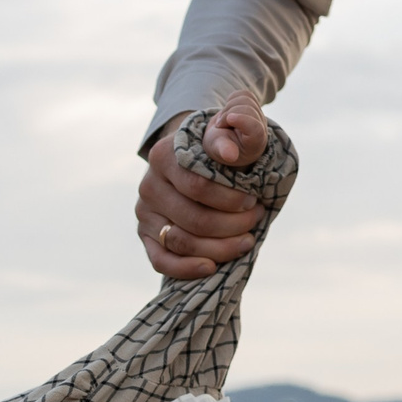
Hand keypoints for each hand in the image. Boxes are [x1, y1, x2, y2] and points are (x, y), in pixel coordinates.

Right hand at [136, 93, 267, 279]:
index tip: (255, 200)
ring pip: (181, 242)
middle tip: (256, 219)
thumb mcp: (233, 133)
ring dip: (220, 247)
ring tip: (246, 241)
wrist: (198, 158)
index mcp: (164, 155)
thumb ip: (238, 134)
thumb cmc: (220, 151)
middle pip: (193, 218)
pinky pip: (161, 260)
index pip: (198, 186)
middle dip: (232, 225)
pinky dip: (187, 268)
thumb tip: (230, 153)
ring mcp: (145, 212)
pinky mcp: (147, 235)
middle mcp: (148, 184)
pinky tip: (211, 267)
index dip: (231, 200)